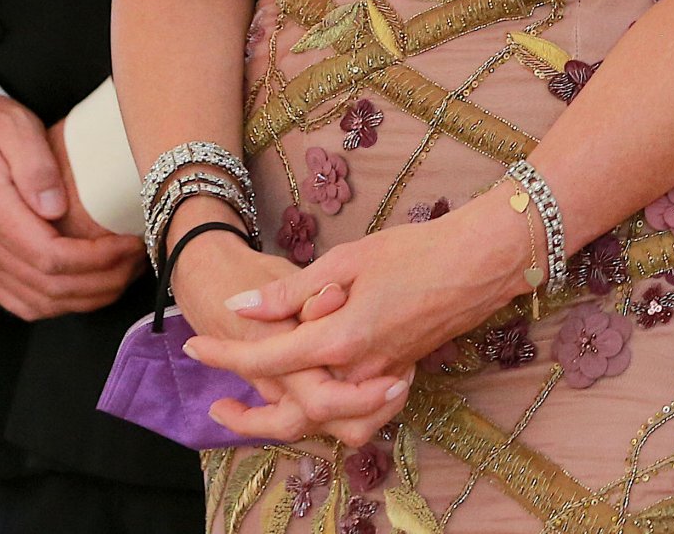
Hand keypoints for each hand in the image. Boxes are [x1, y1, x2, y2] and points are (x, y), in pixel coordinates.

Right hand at [0, 94, 144, 319]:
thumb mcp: (12, 125)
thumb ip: (35, 164)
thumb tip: (56, 207)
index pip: (52, 257)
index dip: (99, 259)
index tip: (130, 244)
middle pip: (51, 288)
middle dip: (103, 281)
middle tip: (138, 260)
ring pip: (38, 303)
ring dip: (86, 298)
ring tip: (122, 274)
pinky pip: (21, 303)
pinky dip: (58, 304)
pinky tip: (87, 287)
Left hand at [185, 201, 521, 427]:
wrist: (478, 266)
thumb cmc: (414, 251)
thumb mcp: (347, 259)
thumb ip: (292, 291)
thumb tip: (241, 308)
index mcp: (342, 339)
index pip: (269, 357)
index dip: (226, 353)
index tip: (195, 345)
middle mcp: (359, 373)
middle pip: (293, 413)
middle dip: (250, 414)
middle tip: (218, 403)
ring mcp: (381, 381)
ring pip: (324, 423)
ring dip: (287, 419)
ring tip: (255, 400)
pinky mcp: (396, 379)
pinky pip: (352, 411)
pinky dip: (324, 409)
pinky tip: (307, 383)